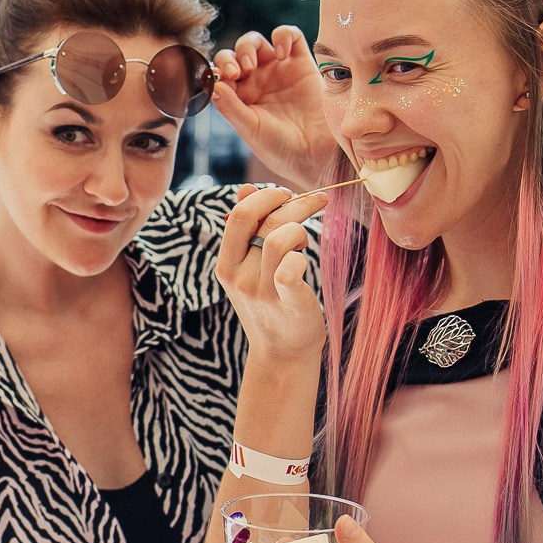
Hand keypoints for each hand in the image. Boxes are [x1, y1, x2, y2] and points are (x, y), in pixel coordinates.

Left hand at [210, 27, 337, 190]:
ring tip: (252, 65)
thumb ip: (230, 107)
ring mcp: (278, 69)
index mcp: (239, 96)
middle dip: (230, 58)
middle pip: (235, 54)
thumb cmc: (280, 147)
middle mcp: (257, 81)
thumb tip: (212, 85)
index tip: (219, 78)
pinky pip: (290, 36)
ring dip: (248, 46)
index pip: (221, 73)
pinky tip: (281, 54)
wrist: (316, 154)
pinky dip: (282, 36)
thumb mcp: (250, 129)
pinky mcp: (302, 62)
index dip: (216, 71)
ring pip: (256, 42)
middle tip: (235, 73)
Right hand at [215, 185, 326, 364]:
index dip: (267, 195)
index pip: (240, 213)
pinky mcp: (287, 302)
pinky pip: (291, 266)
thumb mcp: (250, 267)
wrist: (282, 353)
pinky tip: (305, 259)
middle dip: (293, 201)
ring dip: (301, 227)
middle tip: (316, 201)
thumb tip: (245, 189)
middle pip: (261, 219)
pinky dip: (302, 256)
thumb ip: (248, 230)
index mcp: (226, 264)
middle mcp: (238, 276)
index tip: (287, 195)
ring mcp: (261, 290)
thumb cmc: (272, 304)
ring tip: (306, 239)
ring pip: (280, 237)